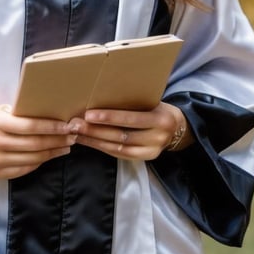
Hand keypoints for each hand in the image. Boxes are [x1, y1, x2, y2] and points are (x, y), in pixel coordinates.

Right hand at [0, 106, 76, 179]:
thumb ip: (19, 112)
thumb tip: (51, 111)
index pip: (29, 126)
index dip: (51, 127)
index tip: (68, 125)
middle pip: (34, 144)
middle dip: (57, 140)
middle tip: (73, 136)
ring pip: (32, 158)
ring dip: (53, 152)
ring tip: (66, 145)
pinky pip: (25, 168)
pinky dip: (41, 161)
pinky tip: (51, 155)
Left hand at [68, 102, 189, 160]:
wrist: (178, 127)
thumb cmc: (159, 108)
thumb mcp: (152, 101)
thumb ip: (132, 102)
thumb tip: (100, 95)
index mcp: (161, 120)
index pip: (132, 119)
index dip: (109, 117)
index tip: (88, 114)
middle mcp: (158, 138)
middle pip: (121, 136)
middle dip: (95, 130)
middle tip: (74, 124)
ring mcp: (152, 152)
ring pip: (117, 147)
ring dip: (94, 140)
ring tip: (76, 132)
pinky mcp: (144, 159)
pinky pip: (119, 154)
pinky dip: (101, 147)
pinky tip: (87, 140)